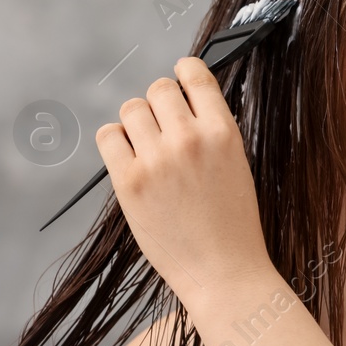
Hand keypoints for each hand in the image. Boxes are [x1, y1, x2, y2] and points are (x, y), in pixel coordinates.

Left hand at [95, 58, 271, 304]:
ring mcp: (157, 159)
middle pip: (158, 89)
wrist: (224, 273)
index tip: (180, 79)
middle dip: (160, 105)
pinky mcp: (129, 181)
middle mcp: (189, 139)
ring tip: (149, 150)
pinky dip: (116, 143)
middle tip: (165, 131)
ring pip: (131, 109)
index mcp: (224, 133)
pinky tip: (131, 161)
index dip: (183, 72)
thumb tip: (178, 104)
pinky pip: (108, 136)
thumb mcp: (236, 166)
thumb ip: (210, 132)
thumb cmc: (233, 225)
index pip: (194, 75)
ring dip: (137, 124)